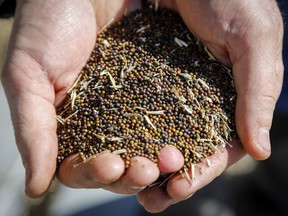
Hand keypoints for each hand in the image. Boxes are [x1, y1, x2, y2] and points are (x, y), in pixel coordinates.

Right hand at [1, 0, 183, 197]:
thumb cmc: (45, 25)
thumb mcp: (28, 76)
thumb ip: (32, 130)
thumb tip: (35, 188)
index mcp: (71, 127)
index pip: (81, 167)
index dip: (95, 173)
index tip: (111, 166)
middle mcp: (103, 122)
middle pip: (120, 165)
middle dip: (133, 173)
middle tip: (148, 170)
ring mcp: (132, 107)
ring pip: (148, 147)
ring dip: (160, 162)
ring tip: (172, 159)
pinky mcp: (157, 88)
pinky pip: (170, 116)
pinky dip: (179, 132)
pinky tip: (189, 139)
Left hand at [137, 0, 282, 211]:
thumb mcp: (253, 39)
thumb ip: (258, 91)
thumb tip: (260, 149)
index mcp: (231, 99)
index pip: (221, 147)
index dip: (203, 171)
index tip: (180, 188)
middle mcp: (201, 100)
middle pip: (188, 149)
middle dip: (170, 176)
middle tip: (150, 199)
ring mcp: (172, 91)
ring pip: (162, 136)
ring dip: (148, 162)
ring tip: (131, 185)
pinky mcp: (147, 78)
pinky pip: (138, 110)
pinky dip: (130, 133)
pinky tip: (116, 149)